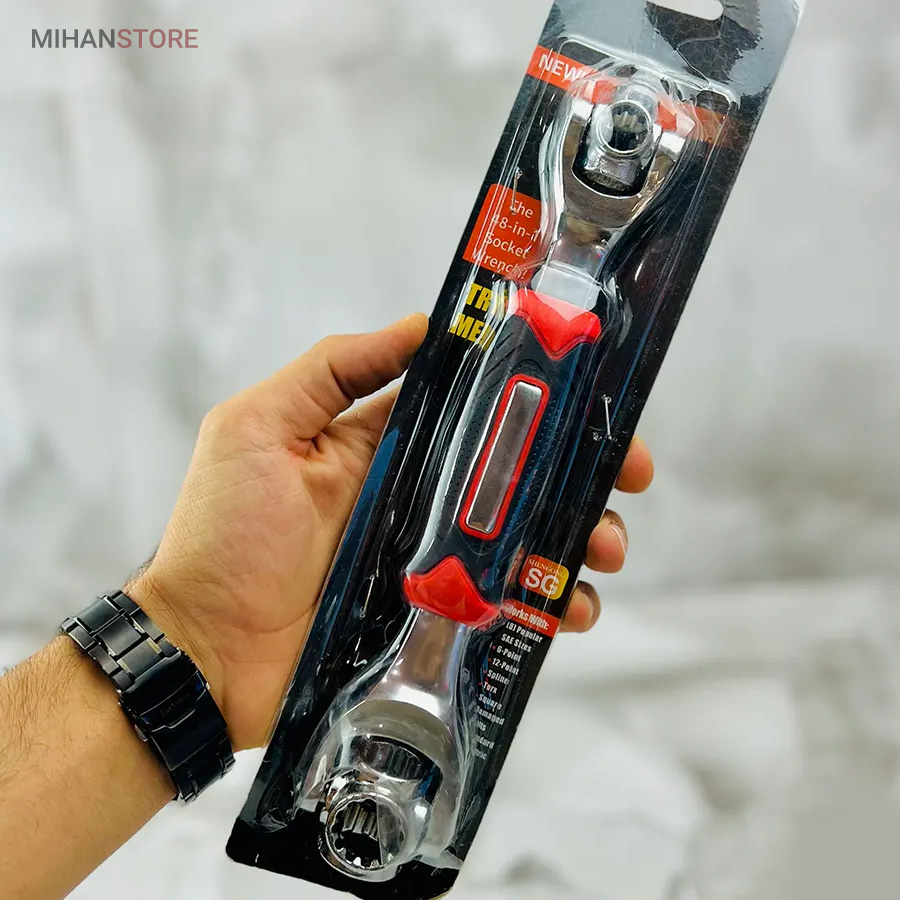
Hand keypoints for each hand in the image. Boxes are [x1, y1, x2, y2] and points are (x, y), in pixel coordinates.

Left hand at [131, 314, 653, 750]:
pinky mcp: (437, 619)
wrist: (205, 653)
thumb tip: (420, 326)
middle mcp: (417, 498)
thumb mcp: (259, 427)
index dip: (535, 399)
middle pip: (517, 475)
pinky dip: (549, 605)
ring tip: (605, 548)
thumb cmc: (222, 535)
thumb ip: (333, 369)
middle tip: (630, 475)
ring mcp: (431, 562)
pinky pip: (507, 606)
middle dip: (580, 470)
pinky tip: (571, 607)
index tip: (589, 395)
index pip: (475, 410)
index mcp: (385, 446)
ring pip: (525, 539)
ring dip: (579, 536)